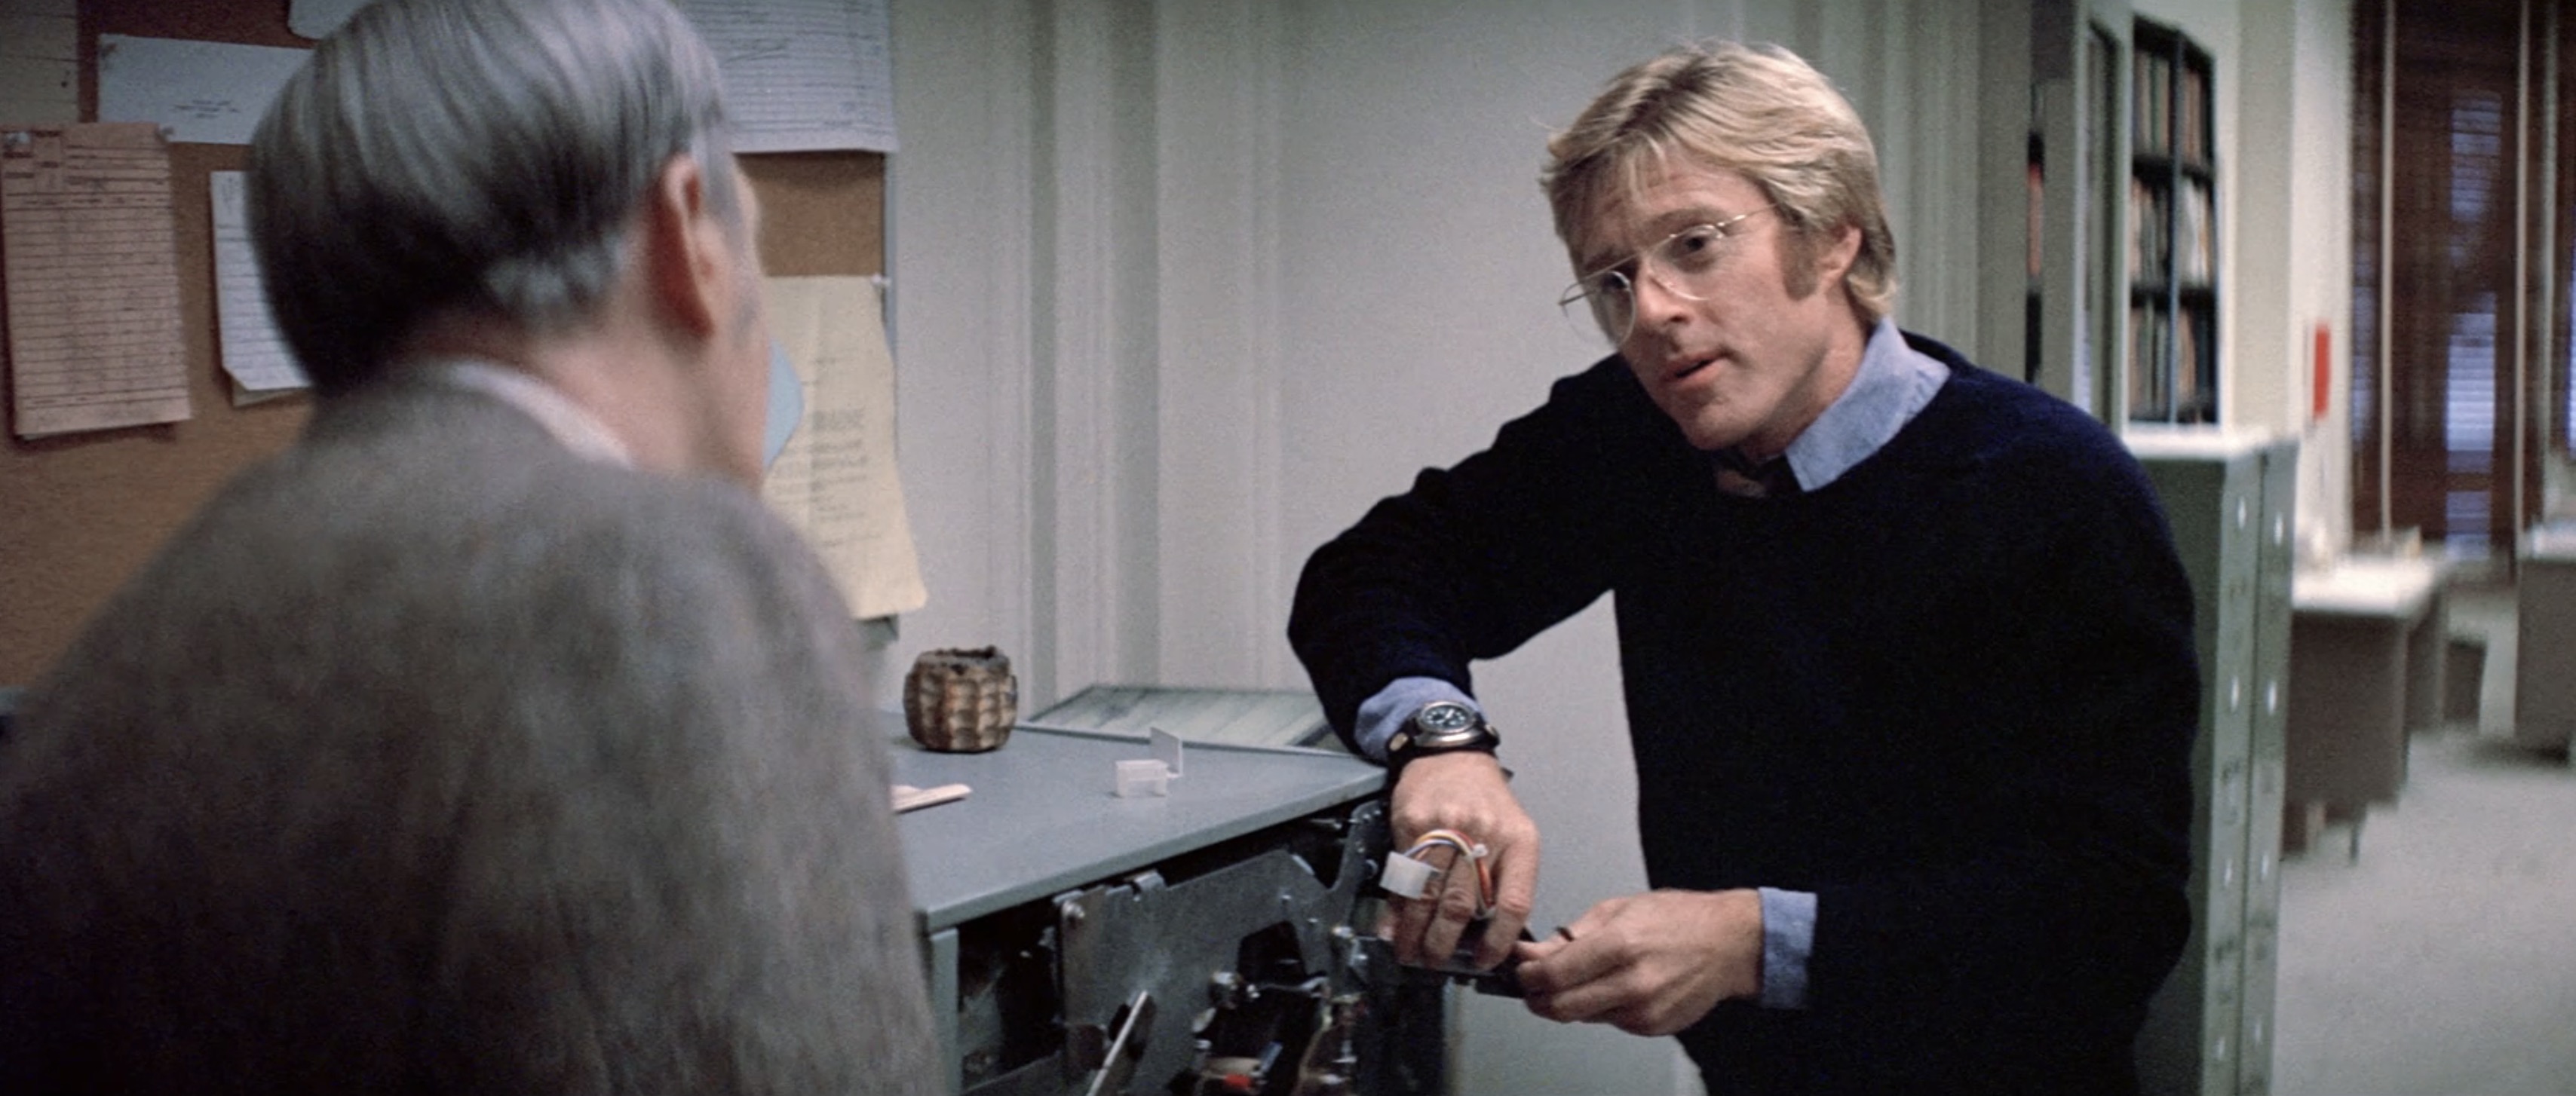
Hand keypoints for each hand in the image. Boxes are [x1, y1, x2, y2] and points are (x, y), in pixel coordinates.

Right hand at [1381, 751, 1537, 970]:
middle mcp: (1484, 834)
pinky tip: (1392, 925)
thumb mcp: (1513, 836)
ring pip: (1428, 894)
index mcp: (1519, 842)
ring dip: (1415, 931)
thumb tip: (1483, 938)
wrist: (1452, 756)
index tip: (1483, 961)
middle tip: (1435, 962)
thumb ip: (1503, 883)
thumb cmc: (1486, 803)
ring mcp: (1446, 827)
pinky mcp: (1413, 823)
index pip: (1513, 904)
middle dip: (1444, 943)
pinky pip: (1403, 875)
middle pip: (1462, 904)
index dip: (1497, 941)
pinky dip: (1396, 906)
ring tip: (1410, 952)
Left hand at [1511, 888, 1762, 1036]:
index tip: (1521, 971)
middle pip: (1560, 1007)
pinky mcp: (1652, 1027)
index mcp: (1620, 945)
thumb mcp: (1617, 910)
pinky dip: (1600, 1007)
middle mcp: (1632, 983)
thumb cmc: (1678, 919)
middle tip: (1532, 986)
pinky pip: (1609, 1021)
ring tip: (1579, 978)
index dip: (1527, 977)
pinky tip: (1613, 986)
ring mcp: (1643, 1010)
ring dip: (1569, 1001)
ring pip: (1582, 1017)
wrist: (1727, 944)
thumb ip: (1571, 936)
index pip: (1554, 975)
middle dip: (1537, 998)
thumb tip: (1534, 953)